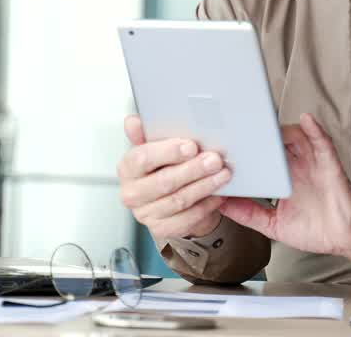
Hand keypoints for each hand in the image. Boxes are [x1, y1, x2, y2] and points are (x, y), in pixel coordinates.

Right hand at [117, 115, 231, 239]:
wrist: (172, 198)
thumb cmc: (163, 168)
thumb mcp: (157, 147)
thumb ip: (146, 133)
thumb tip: (132, 121)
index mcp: (128, 168)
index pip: (142, 158)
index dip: (168, 152)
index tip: (191, 146)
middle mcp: (132, 193)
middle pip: (164, 181)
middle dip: (193, 169)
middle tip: (214, 159)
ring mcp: (146, 213)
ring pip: (179, 200)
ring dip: (204, 186)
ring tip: (222, 174)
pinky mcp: (162, 229)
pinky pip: (187, 218)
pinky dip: (206, 205)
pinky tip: (218, 194)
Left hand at [219, 114, 350, 273]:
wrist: (347, 238)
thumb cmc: (317, 229)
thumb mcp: (273, 224)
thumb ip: (249, 214)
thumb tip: (222, 206)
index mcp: (282, 177)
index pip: (260, 155)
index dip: (244, 147)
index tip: (224, 143)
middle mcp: (296, 166)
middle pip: (274, 141)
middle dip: (258, 133)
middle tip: (239, 127)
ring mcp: (313, 163)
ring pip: (295, 136)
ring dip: (281, 128)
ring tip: (265, 122)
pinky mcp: (329, 164)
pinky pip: (322, 142)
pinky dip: (314, 130)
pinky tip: (306, 121)